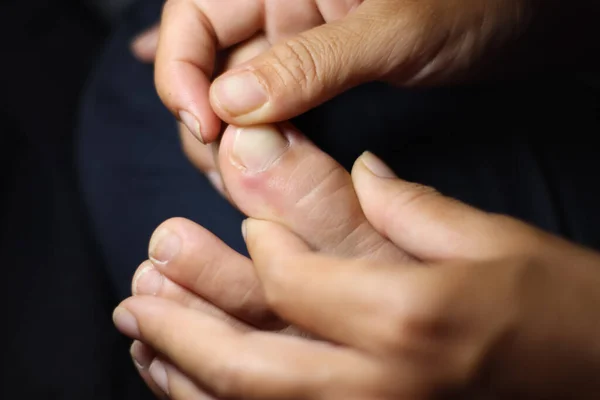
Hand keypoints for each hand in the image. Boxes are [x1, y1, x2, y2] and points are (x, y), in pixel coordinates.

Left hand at [114, 152, 599, 398]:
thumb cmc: (561, 311)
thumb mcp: (493, 241)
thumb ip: (408, 206)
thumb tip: (361, 170)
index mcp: (408, 320)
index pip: (290, 282)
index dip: (257, 248)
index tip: (250, 226)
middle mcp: (381, 387)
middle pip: (249, 367)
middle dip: (182, 328)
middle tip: (136, 290)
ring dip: (183, 375)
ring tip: (141, 334)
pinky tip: (188, 385)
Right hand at [152, 0, 544, 142]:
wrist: (526, 23)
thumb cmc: (475, 3)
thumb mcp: (392, 29)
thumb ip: (312, 63)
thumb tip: (230, 105)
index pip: (194, 17)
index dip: (182, 72)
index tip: (204, 129)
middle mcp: (280, 6)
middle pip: (207, 65)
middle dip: (207, 121)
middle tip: (229, 174)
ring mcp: (299, 44)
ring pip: (239, 96)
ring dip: (232, 142)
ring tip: (243, 185)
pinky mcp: (319, 78)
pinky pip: (274, 109)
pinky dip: (258, 139)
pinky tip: (238, 161)